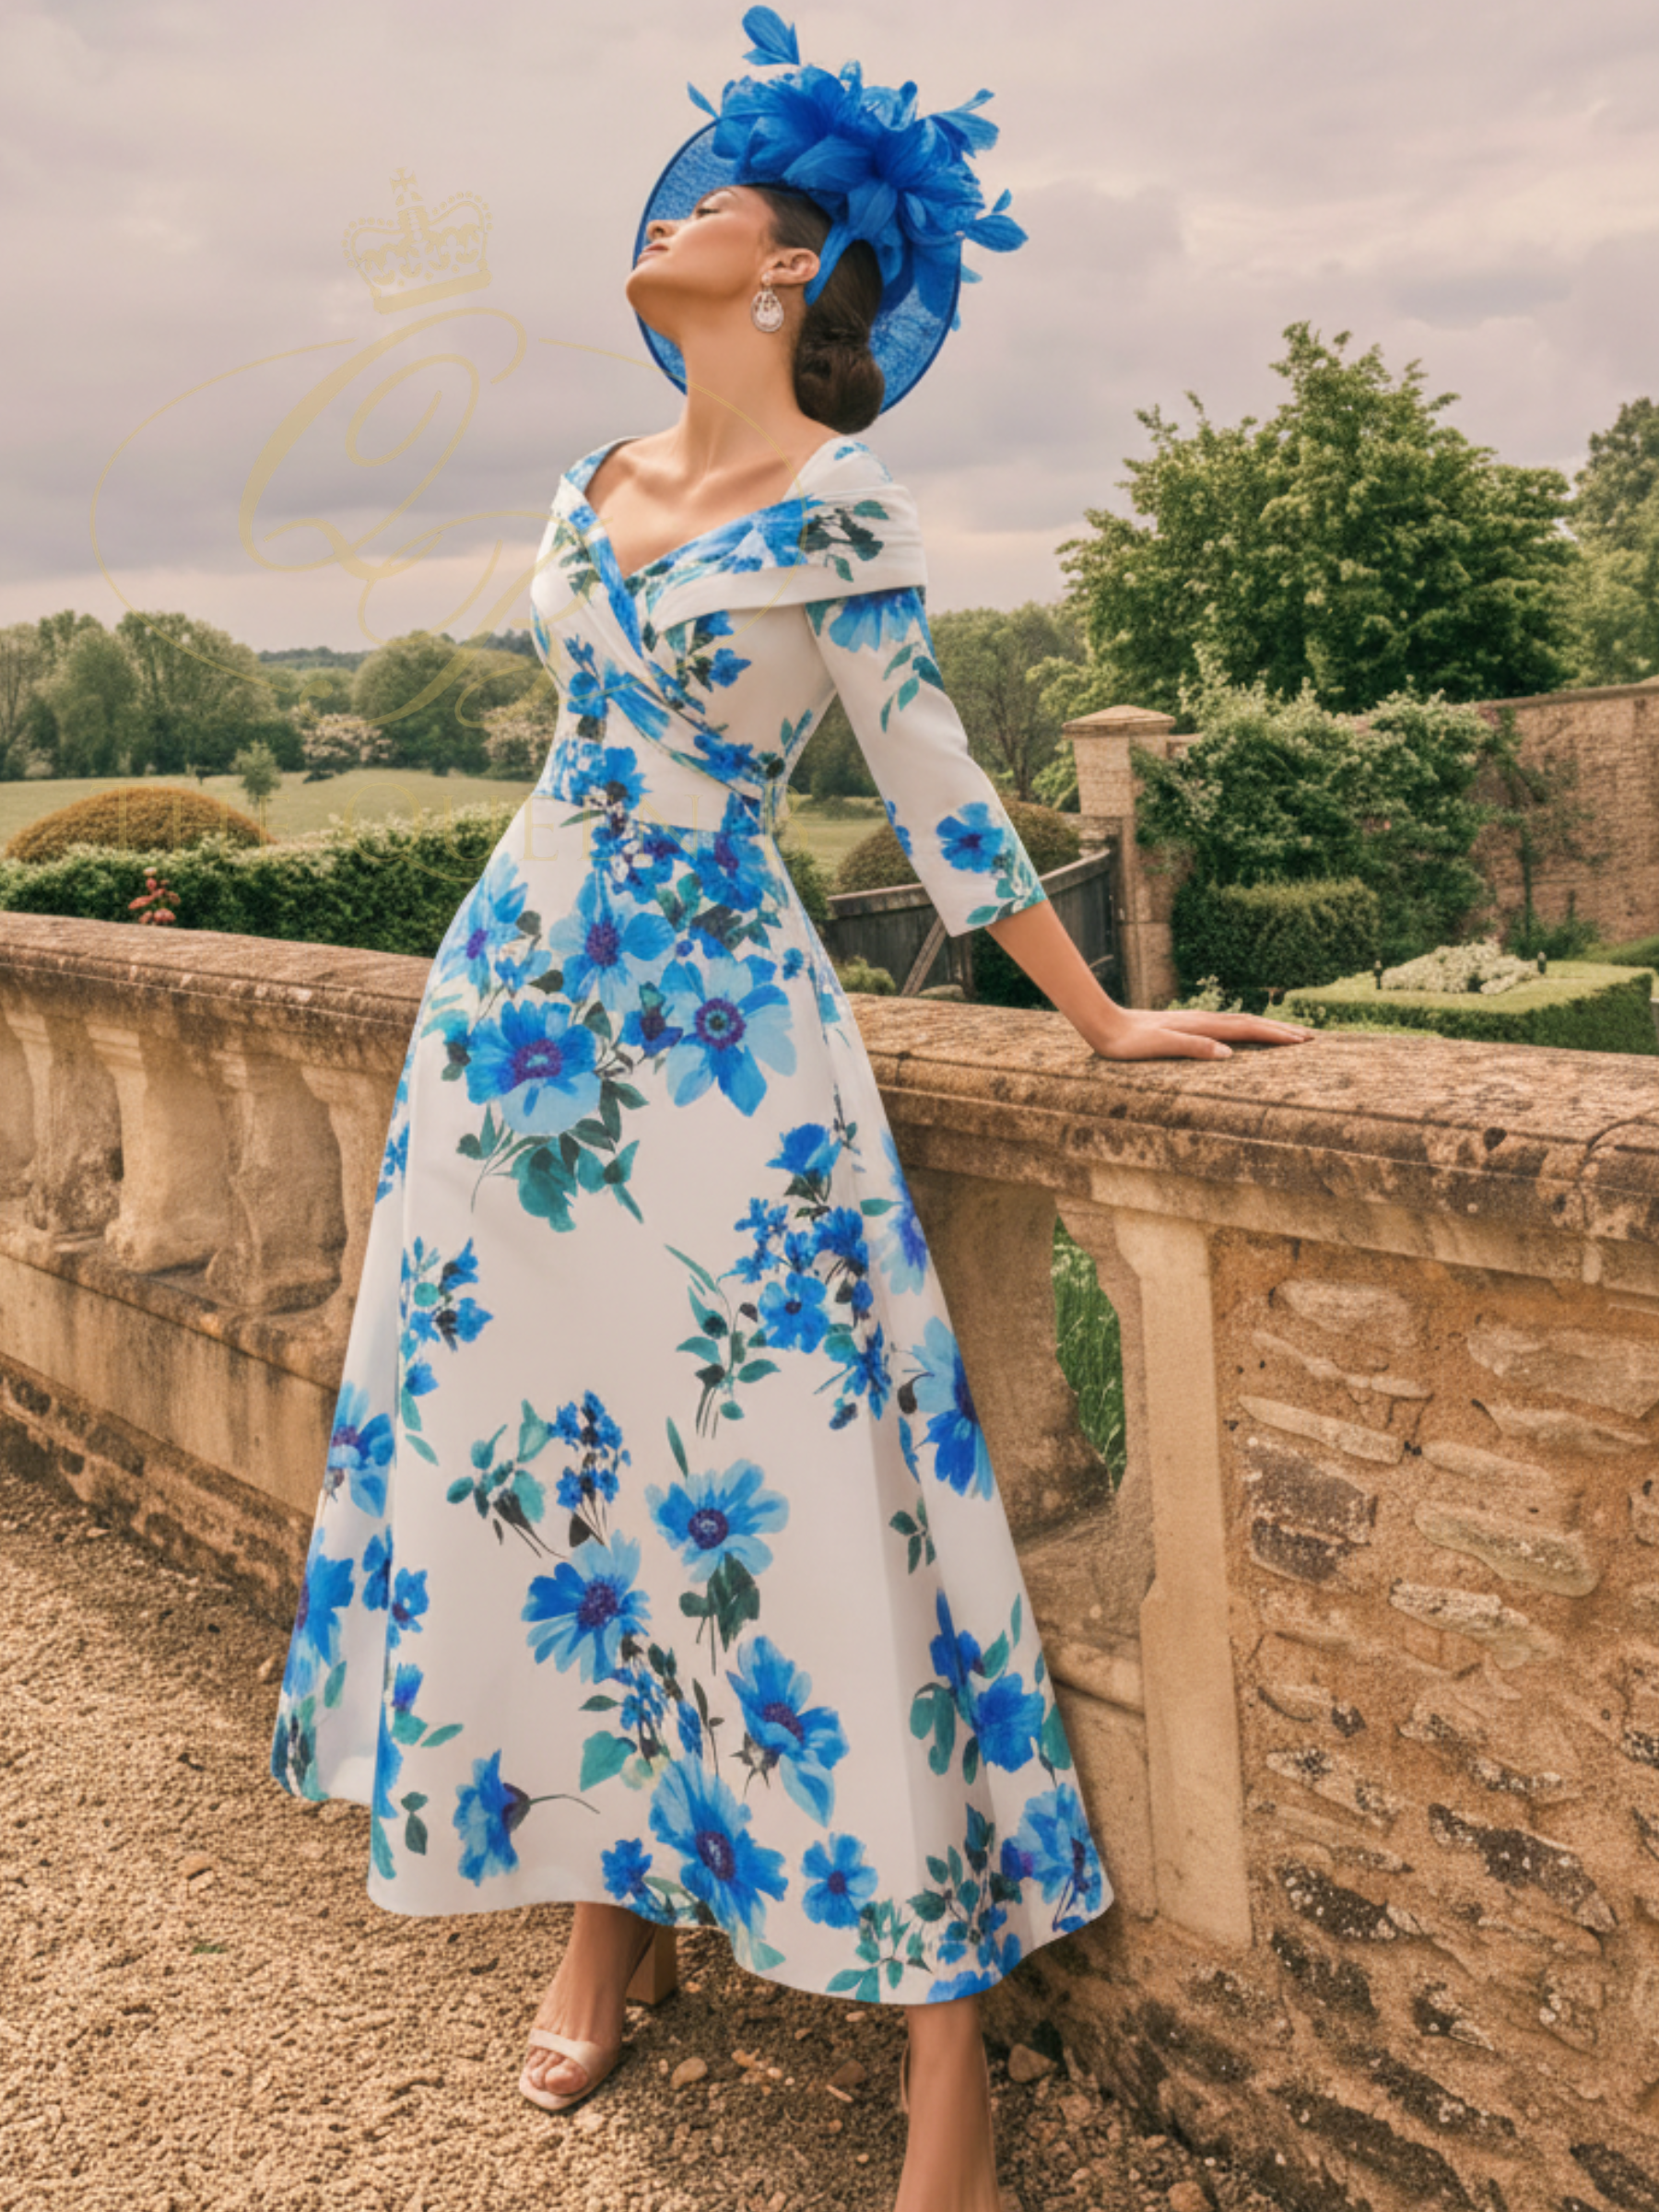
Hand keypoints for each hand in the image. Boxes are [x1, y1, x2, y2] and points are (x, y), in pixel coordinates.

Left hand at [1088, 1006, 1316, 1061]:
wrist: (1104, 1024)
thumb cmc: (1129, 1042)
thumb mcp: (1160, 1046)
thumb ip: (1193, 1048)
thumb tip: (1229, 1054)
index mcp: (1202, 1026)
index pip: (1249, 1029)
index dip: (1277, 1036)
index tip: (1303, 1041)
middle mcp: (1203, 1020)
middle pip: (1250, 1023)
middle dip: (1281, 1030)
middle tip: (1310, 1038)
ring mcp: (1195, 1021)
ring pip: (1239, 1023)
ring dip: (1266, 1027)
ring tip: (1287, 1034)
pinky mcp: (1186, 1026)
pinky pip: (1225, 1027)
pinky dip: (1245, 1030)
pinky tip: (1244, 1035)